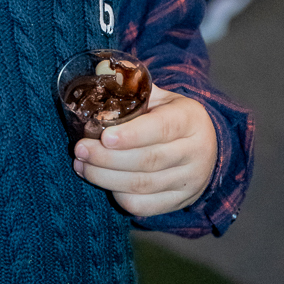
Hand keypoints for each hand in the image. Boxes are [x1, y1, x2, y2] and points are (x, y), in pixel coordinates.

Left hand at [72, 85, 217, 216]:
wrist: (204, 146)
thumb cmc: (170, 116)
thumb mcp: (161, 98)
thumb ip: (134, 91)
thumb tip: (99, 77)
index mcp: (190, 119)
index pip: (162, 128)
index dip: (131, 135)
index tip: (103, 137)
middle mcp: (196, 152)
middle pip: (148, 160)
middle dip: (107, 158)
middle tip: (80, 150)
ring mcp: (190, 181)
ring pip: (143, 185)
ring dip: (106, 177)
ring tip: (81, 165)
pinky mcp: (180, 201)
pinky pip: (145, 206)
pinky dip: (119, 196)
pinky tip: (102, 182)